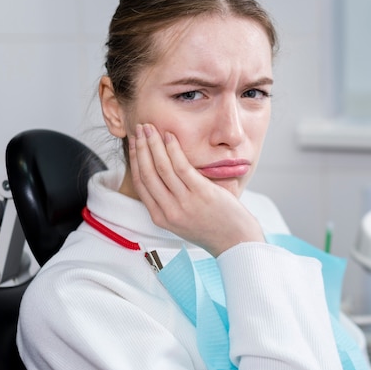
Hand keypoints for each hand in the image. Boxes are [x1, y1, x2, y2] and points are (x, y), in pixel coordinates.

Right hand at [128, 123, 264, 256]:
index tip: (135, 144)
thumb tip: (166, 173)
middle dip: (140, 148)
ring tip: (150, 128)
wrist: (236, 241)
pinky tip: (169, 136)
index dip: (135, 160)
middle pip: (147, 173)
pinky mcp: (201, 194)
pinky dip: (173, 149)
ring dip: (153, 144)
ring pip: (161, 167)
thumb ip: (172, 200)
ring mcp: (184, 202)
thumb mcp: (184, 218)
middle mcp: (169, 210)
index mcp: (161, 217)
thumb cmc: (213, 227)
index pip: (141, 183)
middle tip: (139, 129)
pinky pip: (181, 167)